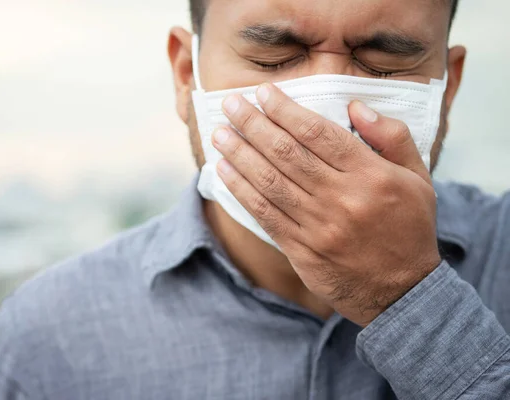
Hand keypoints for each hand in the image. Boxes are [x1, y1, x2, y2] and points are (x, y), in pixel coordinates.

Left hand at [212, 83, 441, 326]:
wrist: (401, 292)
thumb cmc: (408, 228)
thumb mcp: (418, 177)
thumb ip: (392, 137)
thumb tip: (355, 106)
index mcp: (370, 175)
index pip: (318, 132)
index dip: (285, 110)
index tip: (263, 92)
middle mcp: (341, 198)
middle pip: (287, 152)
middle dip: (253, 124)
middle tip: (230, 104)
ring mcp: (318, 226)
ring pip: (270, 182)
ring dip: (240, 154)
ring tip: (219, 134)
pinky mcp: (301, 249)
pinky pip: (265, 214)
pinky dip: (241, 190)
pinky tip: (224, 171)